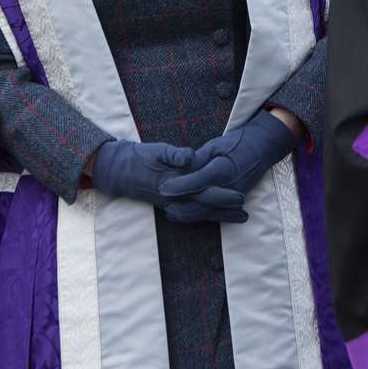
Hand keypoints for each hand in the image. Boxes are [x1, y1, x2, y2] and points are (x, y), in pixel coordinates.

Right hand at [88, 139, 245, 221]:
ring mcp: (173, 203)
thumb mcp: (158, 150)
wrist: (121, 170)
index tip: (239, 198)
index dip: (222, 196)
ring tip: (240, 218)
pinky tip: (219, 217)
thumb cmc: (142, 158)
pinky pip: (192, 214)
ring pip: (200, 213)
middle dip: (226, 211)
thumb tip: (190, 157)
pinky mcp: (171, 204)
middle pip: (205, 206)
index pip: (203, 192)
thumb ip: (175, 154)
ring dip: (220, 216)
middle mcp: (175, 198)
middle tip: (246, 213)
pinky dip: (207, 216)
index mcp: (175, 184)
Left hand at [158, 110, 297, 219]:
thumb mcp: (215, 145)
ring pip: (206, 212)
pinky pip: (214, 213)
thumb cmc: (236, 144)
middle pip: (201, 203)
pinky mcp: (233, 203)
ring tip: (168, 210)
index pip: (197, 181)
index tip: (162, 187)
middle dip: (180, 205)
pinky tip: (184, 214)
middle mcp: (229, 187)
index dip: (178, 186)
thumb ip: (198, 158)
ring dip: (187, 213)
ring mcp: (232, 198)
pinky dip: (198, 215)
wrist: (261, 149)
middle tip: (162, 201)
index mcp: (223, 169)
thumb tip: (180, 166)